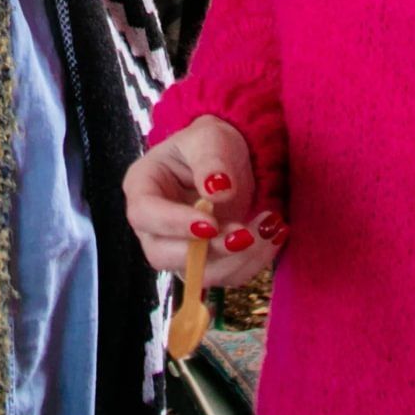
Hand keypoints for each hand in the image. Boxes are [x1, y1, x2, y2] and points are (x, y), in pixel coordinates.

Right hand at [124, 115, 285, 286]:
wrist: (232, 159)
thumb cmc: (211, 144)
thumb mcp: (211, 138)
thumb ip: (211, 161)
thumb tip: (218, 191)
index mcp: (142, 186)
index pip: (145, 214)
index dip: (174, 224)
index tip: (211, 223)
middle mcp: (152, 225)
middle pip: (163, 254)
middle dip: (207, 250)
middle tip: (245, 235)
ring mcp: (177, 248)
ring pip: (197, 273)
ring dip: (237, 260)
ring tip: (269, 228)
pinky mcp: (204, 263)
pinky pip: (225, 276)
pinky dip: (252, 262)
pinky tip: (272, 236)